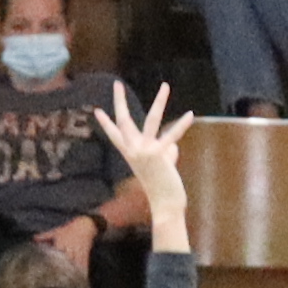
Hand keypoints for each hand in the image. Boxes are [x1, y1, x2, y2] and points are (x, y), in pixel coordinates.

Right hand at [99, 80, 193, 236]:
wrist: (165, 204)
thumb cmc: (163, 187)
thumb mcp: (160, 166)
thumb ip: (165, 152)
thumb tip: (172, 146)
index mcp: (130, 153)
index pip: (114, 135)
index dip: (105, 123)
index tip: (97, 110)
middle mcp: (133, 150)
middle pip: (124, 120)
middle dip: (119, 101)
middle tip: (116, 83)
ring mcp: (144, 150)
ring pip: (152, 120)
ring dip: (160, 101)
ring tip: (165, 86)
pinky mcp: (158, 154)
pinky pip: (172, 136)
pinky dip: (182, 125)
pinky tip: (190, 114)